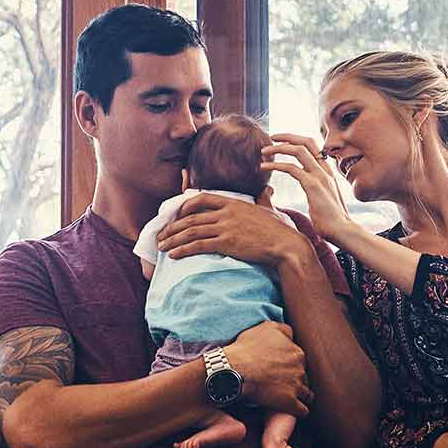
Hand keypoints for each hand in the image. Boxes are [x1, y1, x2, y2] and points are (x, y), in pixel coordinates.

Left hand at [156, 192, 311, 267]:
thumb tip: (266, 192)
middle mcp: (227, 212)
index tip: (176, 215)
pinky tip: (174, 255)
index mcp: (234, 202)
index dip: (185, 206)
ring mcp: (226, 227)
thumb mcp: (269, 210)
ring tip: (162, 246)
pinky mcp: (227, 243)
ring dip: (173, 239)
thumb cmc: (280, 230)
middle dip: (172, 226)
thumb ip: (263, 200)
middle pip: (191, 217)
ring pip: (191, 231)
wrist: (287, 245)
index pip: (202, 198)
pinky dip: (183, 249)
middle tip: (161, 235)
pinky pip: (198, 245)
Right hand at [221, 321, 311, 416]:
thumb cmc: (245, 349)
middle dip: (295, 378)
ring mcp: (296, 386)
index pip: (300, 359)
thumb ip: (282, 329)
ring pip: (306, 393)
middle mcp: (299, 367)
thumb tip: (291, 333)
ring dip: (299, 395)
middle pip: (303, 375)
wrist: (234, 371)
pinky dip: (298, 410)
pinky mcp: (290, 403)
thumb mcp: (265, 328)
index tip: (280, 368)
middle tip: (281, 382)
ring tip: (288, 397)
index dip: (290, 363)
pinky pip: (302, 410)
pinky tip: (291, 409)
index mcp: (296, 351)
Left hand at [262, 133, 357, 240]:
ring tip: (264, 151)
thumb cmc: (332, 222)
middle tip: (271, 137)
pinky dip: (275, 165)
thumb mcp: (322, 201)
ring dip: (278, 148)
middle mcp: (325, 170)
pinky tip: (264, 167)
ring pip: (298, 150)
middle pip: (306, 142)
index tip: (281, 142)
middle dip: (287, 136)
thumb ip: (317, 193)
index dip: (296, 140)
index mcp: (327, 172)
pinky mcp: (313, 185)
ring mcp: (320, 176)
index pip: (313, 147)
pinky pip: (291, 168)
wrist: (343, 231)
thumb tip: (311, 197)